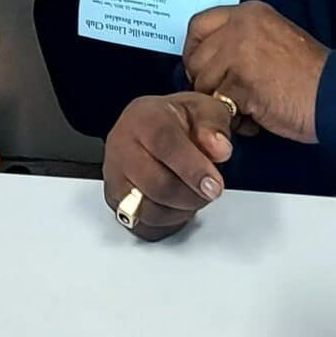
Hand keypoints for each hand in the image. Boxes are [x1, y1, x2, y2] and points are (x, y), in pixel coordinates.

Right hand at [102, 92, 235, 241]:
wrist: (157, 126)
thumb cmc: (179, 119)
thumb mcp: (205, 110)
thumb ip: (214, 127)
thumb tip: (220, 149)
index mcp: (143, 118)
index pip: (164, 144)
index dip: (192, 168)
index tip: (214, 185)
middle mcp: (121, 147)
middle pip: (156, 184)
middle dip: (192, 195)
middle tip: (211, 190)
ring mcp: (115, 177)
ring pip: (148, 211)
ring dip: (181, 211)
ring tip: (195, 194)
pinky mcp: (116, 202)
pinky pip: (144, 227)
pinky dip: (168, 223)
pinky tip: (179, 206)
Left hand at [183, 1, 326, 142]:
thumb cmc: (311, 75)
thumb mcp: (274, 38)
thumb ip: (242, 40)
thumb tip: (210, 58)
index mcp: (249, 12)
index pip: (199, 24)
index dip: (195, 50)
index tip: (201, 68)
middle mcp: (241, 26)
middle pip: (195, 56)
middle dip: (205, 81)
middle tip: (227, 94)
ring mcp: (238, 52)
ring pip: (202, 82)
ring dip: (218, 100)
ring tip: (247, 108)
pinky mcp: (239, 81)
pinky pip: (216, 104)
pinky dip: (232, 118)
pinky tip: (253, 119)